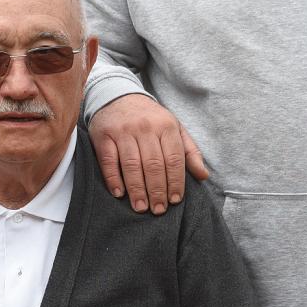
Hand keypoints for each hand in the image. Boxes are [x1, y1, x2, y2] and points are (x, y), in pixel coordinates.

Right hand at [89, 94, 209, 214]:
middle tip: (158, 210)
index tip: (175, 200)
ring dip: (137, 190)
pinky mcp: (104, 136)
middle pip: (153, 165)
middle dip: (157, 190)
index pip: (174, 159)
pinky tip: (119, 194)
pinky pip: (109, 161)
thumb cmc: (151, 119)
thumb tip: (203, 176)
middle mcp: (145, 127)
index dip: (175, 182)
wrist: (119, 96)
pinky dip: (114, 179)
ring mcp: (123, 131)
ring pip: (132, 165)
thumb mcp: (174, 128)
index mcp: (166, 126)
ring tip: (141, 207)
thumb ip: (190, 152)